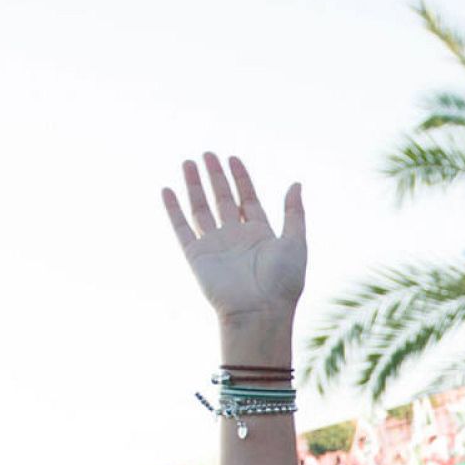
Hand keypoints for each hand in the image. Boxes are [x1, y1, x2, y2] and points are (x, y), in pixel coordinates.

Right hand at [162, 154, 306, 325]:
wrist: (259, 310)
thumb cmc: (283, 281)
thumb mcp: (295, 242)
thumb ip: (294, 213)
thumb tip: (296, 183)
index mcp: (260, 234)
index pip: (248, 199)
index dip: (241, 179)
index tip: (233, 158)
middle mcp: (236, 237)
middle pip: (223, 199)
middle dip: (216, 177)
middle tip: (208, 154)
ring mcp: (215, 245)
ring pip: (201, 208)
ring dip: (194, 186)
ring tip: (188, 162)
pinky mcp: (197, 256)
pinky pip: (182, 228)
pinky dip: (173, 210)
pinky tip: (168, 190)